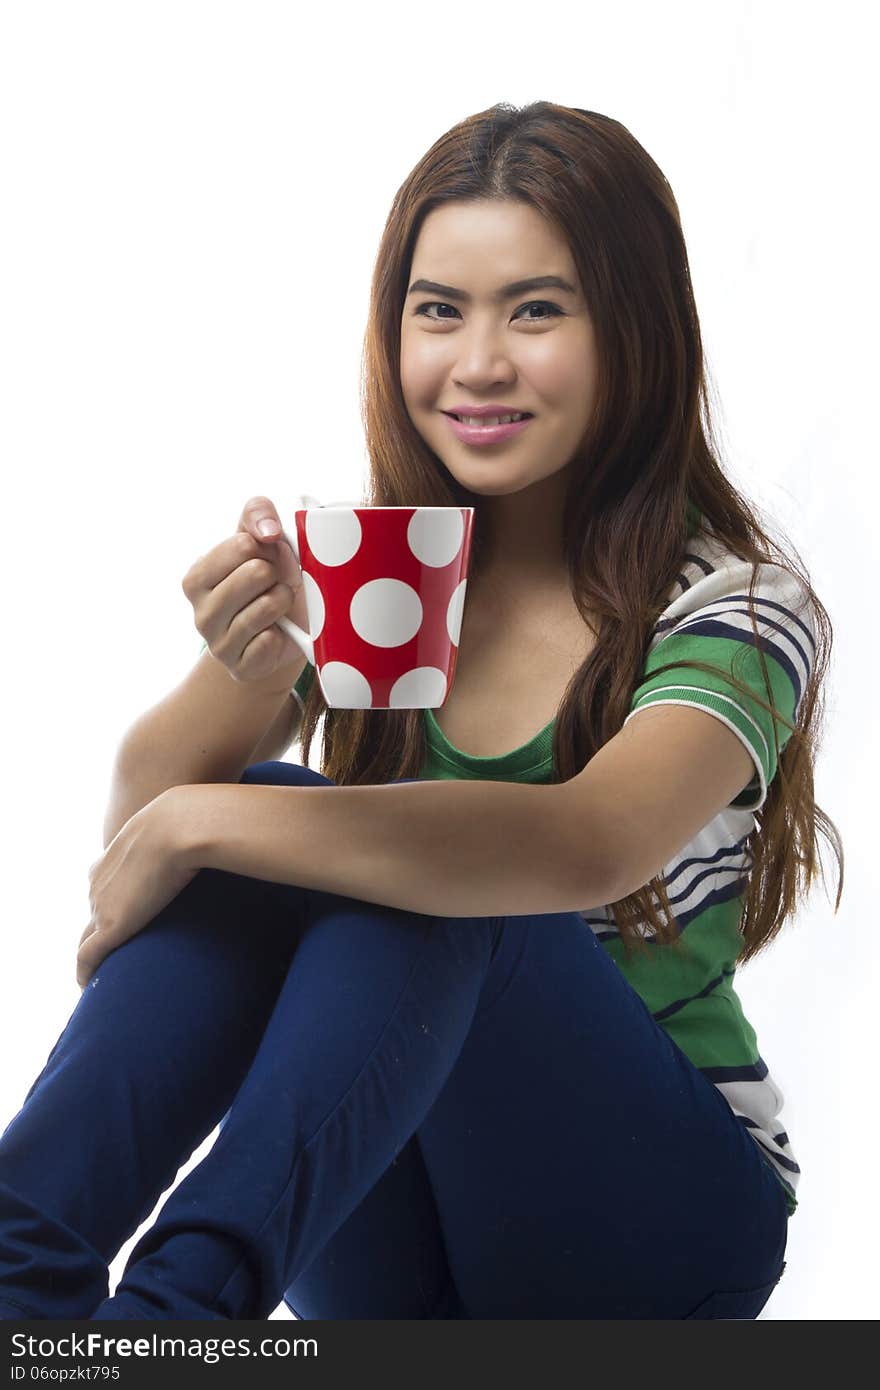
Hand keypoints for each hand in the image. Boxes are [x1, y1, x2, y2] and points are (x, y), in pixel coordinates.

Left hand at [76, 789, 199, 988]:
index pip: (101, 886)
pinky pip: (87, 956)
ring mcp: (100, 905)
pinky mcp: (109, 927)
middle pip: (94, 913)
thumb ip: (190, 836)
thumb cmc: (191, 822)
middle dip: (102, 932)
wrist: (182, 827)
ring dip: (97, 955)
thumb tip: (226, 836)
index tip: (126, 917)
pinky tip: (89, 984)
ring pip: (88, 937)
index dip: (111, 903)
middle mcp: (98, 882)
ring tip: (108, 974)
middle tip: (121, 953)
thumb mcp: (181, 826)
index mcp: (110, 858)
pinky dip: (86, 972)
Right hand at [182, 495, 307, 691]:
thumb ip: (257, 514)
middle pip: (256, 573)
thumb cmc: (269, 580)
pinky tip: (276, 633)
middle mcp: (200, 612)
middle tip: (275, 585)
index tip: (268, 559)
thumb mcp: (262, 539)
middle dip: (278, 575)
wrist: (283, 634)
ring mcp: (218, 644)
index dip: (269, 548)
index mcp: (197, 577)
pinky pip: (270, 641)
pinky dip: (283, 635)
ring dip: (284, 601)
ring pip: (266, 607)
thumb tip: (267, 532)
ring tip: (278, 606)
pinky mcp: (240, 667)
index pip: (243, 545)